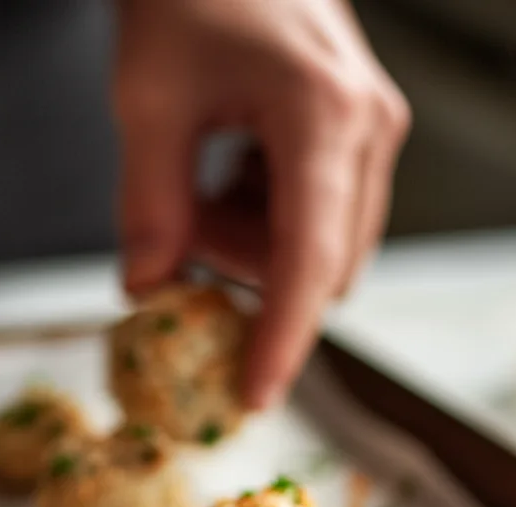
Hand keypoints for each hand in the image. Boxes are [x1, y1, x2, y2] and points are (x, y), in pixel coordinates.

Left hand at [114, 0, 410, 407]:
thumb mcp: (148, 99)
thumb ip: (149, 204)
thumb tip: (146, 293)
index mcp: (322, 119)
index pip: (307, 263)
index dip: (281, 341)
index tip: (253, 398)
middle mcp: (366, 132)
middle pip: (315, 266)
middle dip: (244, 280)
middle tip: (180, 249)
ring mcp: (368, 133)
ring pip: (315, 248)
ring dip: (246, 248)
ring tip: (196, 191)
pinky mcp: (353, 137)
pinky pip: (310, 217)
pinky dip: (258, 223)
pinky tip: (223, 176)